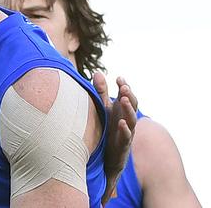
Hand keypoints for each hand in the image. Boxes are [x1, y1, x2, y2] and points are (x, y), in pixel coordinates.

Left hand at [93, 72, 137, 204]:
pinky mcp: (122, 146)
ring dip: (129, 109)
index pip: (127, 96)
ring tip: (124, 99)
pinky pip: (126, 137)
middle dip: (129, 96)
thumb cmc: (107, 130)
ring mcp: (126, 133)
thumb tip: (98, 71)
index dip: (125, 87)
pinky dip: (125, 130)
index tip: (119, 78)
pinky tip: (121, 123)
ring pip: (132, 120)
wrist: (106, 159)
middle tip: (124, 87)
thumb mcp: (104, 109)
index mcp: (122, 111)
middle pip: (132, 106)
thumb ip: (101, 92)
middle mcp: (126, 120)